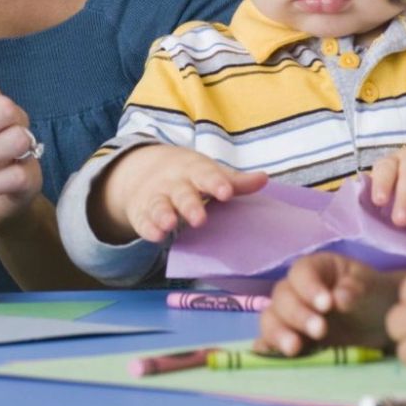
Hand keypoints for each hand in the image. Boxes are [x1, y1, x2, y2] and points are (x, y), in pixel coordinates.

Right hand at [93, 145, 266, 244]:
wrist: (144, 170)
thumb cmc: (189, 176)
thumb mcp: (210, 173)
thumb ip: (236, 181)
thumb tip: (264, 179)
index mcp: (194, 170)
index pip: (205, 174)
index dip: (215, 183)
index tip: (226, 192)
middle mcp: (174, 183)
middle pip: (181, 193)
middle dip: (189, 205)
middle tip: (200, 219)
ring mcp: (155, 197)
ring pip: (159, 205)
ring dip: (163, 214)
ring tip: (169, 224)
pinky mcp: (141, 213)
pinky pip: (143, 221)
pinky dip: (148, 228)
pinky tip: (155, 236)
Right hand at [255, 251, 399, 356]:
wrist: (379, 323)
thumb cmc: (374, 296)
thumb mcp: (370, 288)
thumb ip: (355, 290)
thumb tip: (338, 298)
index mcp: (315, 269)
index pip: (301, 272)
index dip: (309, 288)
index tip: (327, 305)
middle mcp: (295, 290)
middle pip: (282, 297)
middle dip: (298, 315)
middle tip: (320, 330)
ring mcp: (289, 316)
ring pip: (270, 319)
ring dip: (278, 333)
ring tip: (294, 348)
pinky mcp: (288, 339)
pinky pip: (270, 343)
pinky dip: (268, 350)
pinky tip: (272, 357)